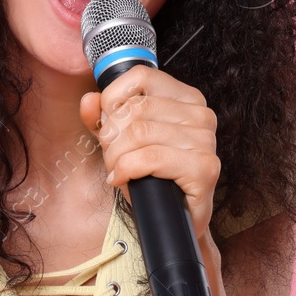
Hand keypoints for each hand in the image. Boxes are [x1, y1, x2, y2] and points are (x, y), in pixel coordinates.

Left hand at [79, 65, 219, 242]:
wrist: (172, 219)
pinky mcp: (204, 168)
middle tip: (112, 155)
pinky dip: (127, 170)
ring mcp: (206, 141)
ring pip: (138, 133)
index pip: (141, 76)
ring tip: (117, 169)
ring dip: (116, 156)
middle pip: (135, 108)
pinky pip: (150, 158)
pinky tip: (124, 179)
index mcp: (186, 98)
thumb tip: (89, 100)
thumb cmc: (152, 177)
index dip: (113, 99)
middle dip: (112, 136)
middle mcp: (201, 114)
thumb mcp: (121, 141)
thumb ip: (103, 119)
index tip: (108, 124)